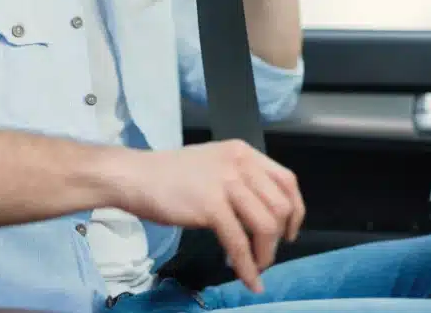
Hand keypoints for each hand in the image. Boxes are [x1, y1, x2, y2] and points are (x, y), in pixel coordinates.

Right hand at [115, 140, 304, 293]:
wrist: (135, 177)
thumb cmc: (168, 174)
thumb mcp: (214, 164)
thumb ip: (240, 179)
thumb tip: (262, 211)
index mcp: (243, 152)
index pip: (287, 180)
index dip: (295, 211)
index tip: (289, 232)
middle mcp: (239, 163)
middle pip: (281, 205)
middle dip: (280, 237)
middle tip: (265, 252)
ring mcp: (225, 183)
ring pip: (266, 225)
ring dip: (265, 254)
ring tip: (255, 265)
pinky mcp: (210, 206)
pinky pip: (238, 243)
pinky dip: (246, 266)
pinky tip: (247, 278)